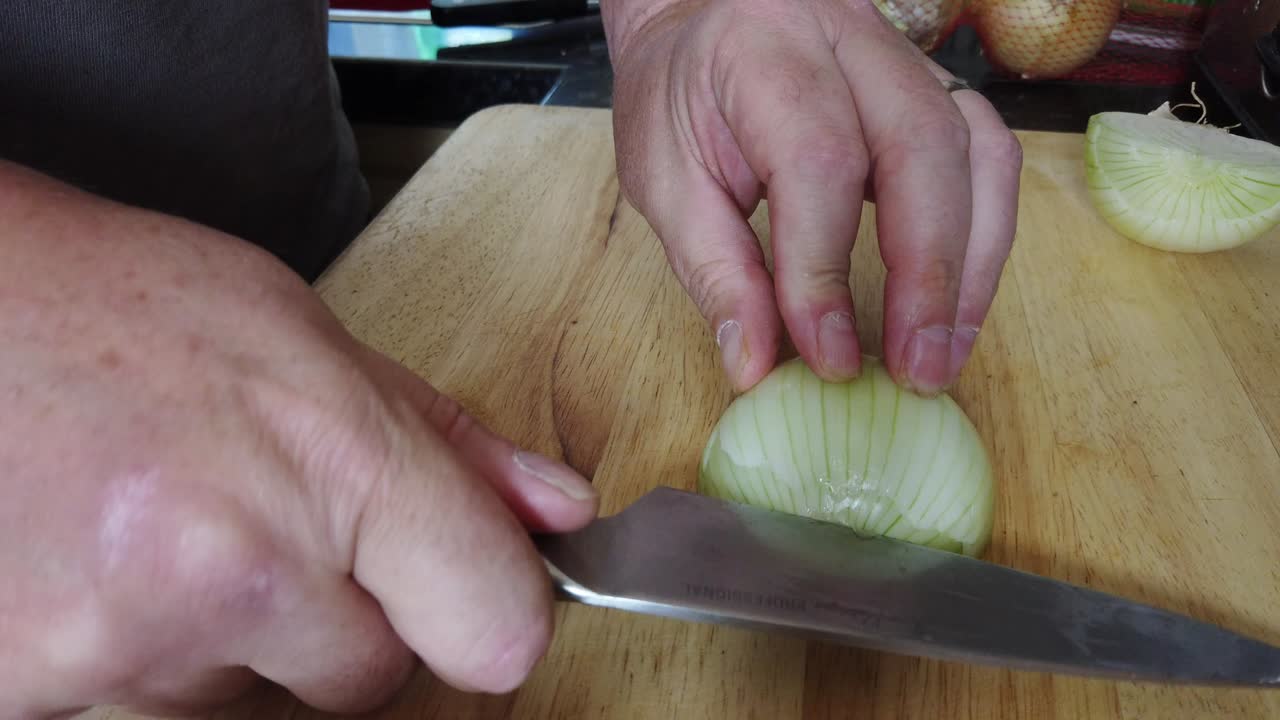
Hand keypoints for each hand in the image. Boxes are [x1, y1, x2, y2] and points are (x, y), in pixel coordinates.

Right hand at [0, 162, 597, 716]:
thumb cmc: (129, 305)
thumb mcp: (308, 337)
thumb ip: (446, 442)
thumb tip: (558, 513)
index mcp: (336, 463)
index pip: (497, 631)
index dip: (487, 612)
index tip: (463, 589)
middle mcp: (239, 567)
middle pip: (369, 682)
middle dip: (338, 621)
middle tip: (265, 523)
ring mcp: (130, 638)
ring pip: (248, 696)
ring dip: (230, 634)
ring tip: (166, 522)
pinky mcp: (34, 685)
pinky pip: (143, 701)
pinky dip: (134, 647)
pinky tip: (102, 556)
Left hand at [604, 0, 1021, 394]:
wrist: (701, 21)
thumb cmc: (676, 99)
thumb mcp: (663, 181)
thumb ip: (712, 271)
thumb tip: (755, 364)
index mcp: (763, 50)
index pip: (817, 162)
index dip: (826, 271)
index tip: (827, 358)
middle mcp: (848, 37)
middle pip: (923, 148)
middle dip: (930, 274)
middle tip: (918, 371)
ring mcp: (904, 56)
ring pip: (977, 149)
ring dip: (973, 263)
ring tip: (945, 352)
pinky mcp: (936, 86)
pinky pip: (988, 152)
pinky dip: (984, 232)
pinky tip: (958, 300)